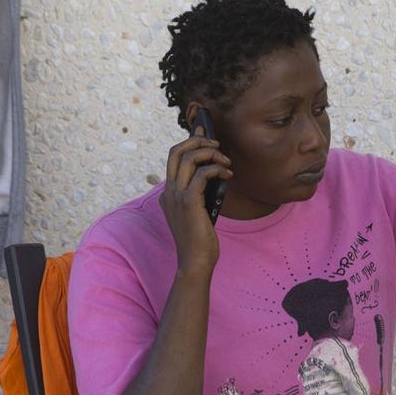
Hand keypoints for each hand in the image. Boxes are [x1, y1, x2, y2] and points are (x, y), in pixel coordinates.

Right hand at [158, 129, 232, 271]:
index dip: (189, 142)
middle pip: (176, 151)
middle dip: (197, 140)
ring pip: (189, 158)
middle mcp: (168, 191)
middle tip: (216, 144)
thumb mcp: (197, 211)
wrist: (195, 260)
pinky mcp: (188, 201)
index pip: (174, 157)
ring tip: (226, 162)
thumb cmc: (200, 239)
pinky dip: (217, 169)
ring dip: (211, 154)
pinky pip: (203, 174)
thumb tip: (212, 171)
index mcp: (168, 193)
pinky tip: (228, 175)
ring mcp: (176, 196)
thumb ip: (199, 193)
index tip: (204, 133)